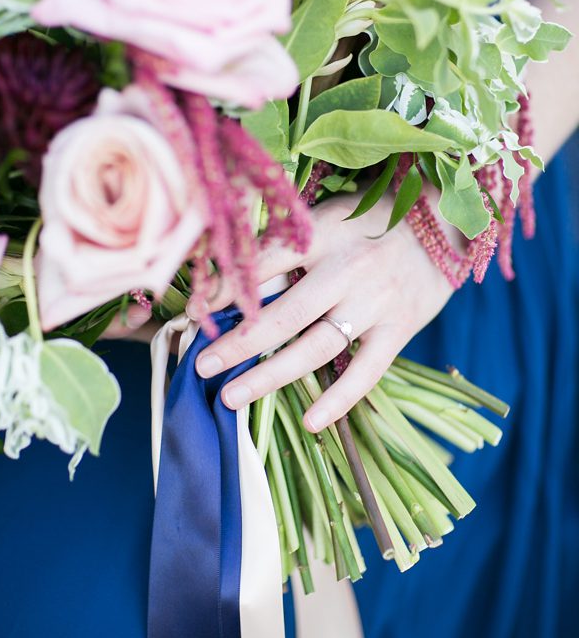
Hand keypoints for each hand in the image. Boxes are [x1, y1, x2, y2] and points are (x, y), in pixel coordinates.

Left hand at [192, 191, 455, 432]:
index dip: (225, 290)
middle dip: (237, 344)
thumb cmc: (368, 220)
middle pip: (284, 314)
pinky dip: (339, 398)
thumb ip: (283, 245)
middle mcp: (346, 269)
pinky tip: (310, 421)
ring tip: (231, 396)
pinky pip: (367, 370)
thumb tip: (228, 279)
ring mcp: (375, 302)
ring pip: (316, 347)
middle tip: (201, 366)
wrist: (445, 222)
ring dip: (270, 375)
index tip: (192, 313)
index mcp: (322, 233)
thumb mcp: (323, 216)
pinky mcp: (400, 328)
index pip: (263, 264)